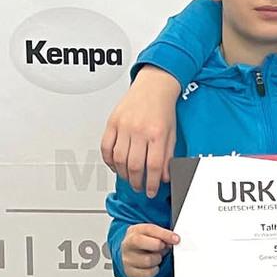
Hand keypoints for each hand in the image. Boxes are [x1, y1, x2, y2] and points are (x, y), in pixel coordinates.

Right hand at [101, 68, 181, 195]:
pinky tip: (114, 165)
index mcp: (157, 134)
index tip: (150, 191)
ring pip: (119, 159)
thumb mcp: (171, 133)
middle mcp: (139, 130)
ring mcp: (124, 126)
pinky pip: (105, 146)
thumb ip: (167, 156)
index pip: (153, 166)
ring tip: (128, 178)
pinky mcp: (112, 122)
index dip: (151, 183)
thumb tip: (162, 176)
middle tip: (139, 187)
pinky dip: (108, 160)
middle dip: (136, 182)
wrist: (154, 85)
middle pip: (134, 165)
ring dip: (122, 174)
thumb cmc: (163, 108)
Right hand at [120, 223, 178, 276]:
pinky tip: (153, 266)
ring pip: (147, 260)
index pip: (149, 229)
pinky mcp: (130, 272)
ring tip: (157, 256)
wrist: (130, 255)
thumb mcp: (152, 234)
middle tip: (163, 248)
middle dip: (157, 246)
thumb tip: (175, 239)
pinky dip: (154, 270)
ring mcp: (127, 259)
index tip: (176, 239)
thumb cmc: (144, 243)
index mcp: (134, 231)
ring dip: (157, 259)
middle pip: (141, 242)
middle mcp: (127, 244)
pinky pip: (147, 273)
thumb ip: (162, 235)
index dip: (164, 234)